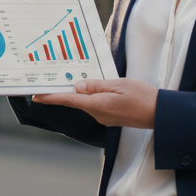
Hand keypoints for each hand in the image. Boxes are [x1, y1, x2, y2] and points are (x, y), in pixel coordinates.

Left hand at [33, 78, 157, 128]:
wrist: (160, 114)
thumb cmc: (143, 97)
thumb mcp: (120, 85)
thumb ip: (97, 85)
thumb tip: (77, 86)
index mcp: (99, 105)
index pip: (69, 100)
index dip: (51, 97)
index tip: (36, 96)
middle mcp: (98, 114)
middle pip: (76, 101)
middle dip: (64, 91)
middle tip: (52, 79)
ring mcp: (103, 117)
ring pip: (85, 102)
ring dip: (79, 93)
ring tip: (75, 78)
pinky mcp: (109, 117)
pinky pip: (94, 105)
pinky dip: (90, 96)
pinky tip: (94, 87)